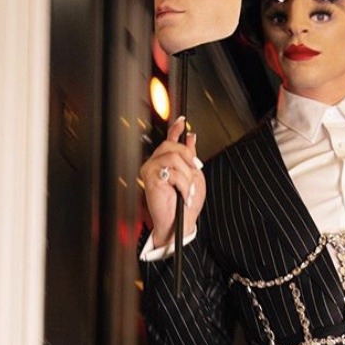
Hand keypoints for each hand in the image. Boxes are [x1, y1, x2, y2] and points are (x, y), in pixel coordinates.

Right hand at [140, 117, 205, 246]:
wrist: (180, 223)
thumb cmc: (184, 205)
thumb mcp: (193, 177)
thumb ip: (190, 157)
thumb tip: (190, 138)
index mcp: (166, 162)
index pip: (169, 141)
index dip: (175, 129)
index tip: (182, 121)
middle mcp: (156, 164)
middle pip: (172, 146)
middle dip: (188, 159)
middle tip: (193, 173)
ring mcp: (151, 169)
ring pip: (174, 157)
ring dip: (187, 176)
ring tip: (187, 190)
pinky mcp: (150, 178)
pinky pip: (172, 171)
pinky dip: (183, 183)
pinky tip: (183, 193)